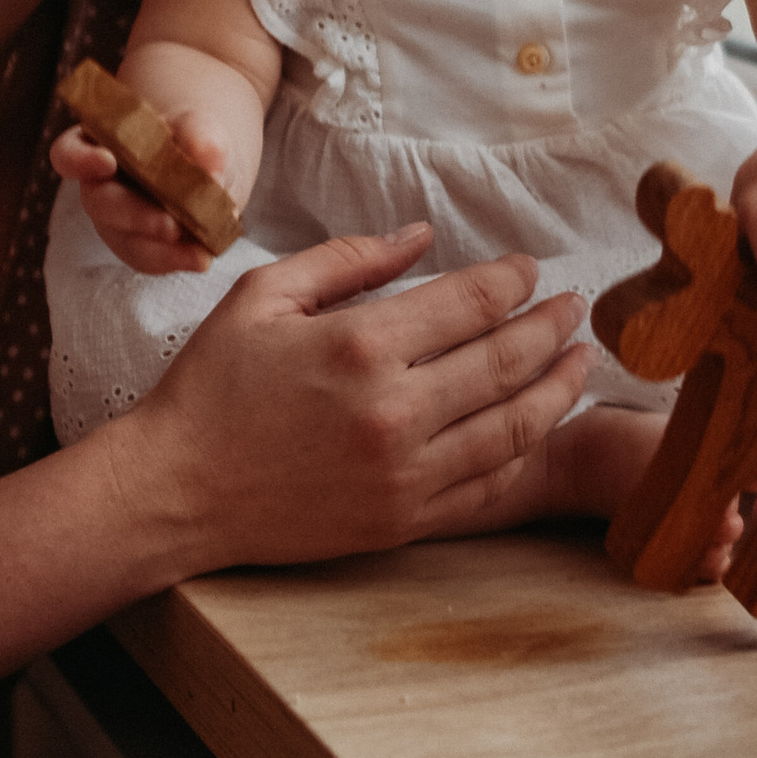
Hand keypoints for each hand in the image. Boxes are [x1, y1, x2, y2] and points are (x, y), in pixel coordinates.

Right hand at [49, 112, 244, 276]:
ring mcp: (116, 220)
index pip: (69, 154)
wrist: (207, 164)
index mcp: (99, 144)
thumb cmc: (191, 138)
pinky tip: (201, 257)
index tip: (107, 162)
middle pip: (101, 203)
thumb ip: (201, 138)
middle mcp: (99, 186)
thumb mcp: (200, 128)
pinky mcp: (138, 246)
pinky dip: (176, 259)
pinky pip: (149, 258)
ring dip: (160, 249)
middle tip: (172, 226)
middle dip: (136, 216)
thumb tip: (210, 164)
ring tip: (199, 252)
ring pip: (125, 240)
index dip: (80, 160)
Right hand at [110, 227, 592, 568]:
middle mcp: (394, 412)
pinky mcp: (402, 522)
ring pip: (514, 426)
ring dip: (559, 388)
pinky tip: (537, 425)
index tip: (529, 269)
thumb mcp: (263, 295)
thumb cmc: (212, 385)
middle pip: (508, 360)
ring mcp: (404, 474)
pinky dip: (524, 451)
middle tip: (574, 307)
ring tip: (581, 361)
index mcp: (360, 346)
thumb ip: (349, 259)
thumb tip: (421, 235)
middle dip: (553, 326)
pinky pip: (487, 485)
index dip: (514, 280)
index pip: (472, 302)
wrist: (175, 490)